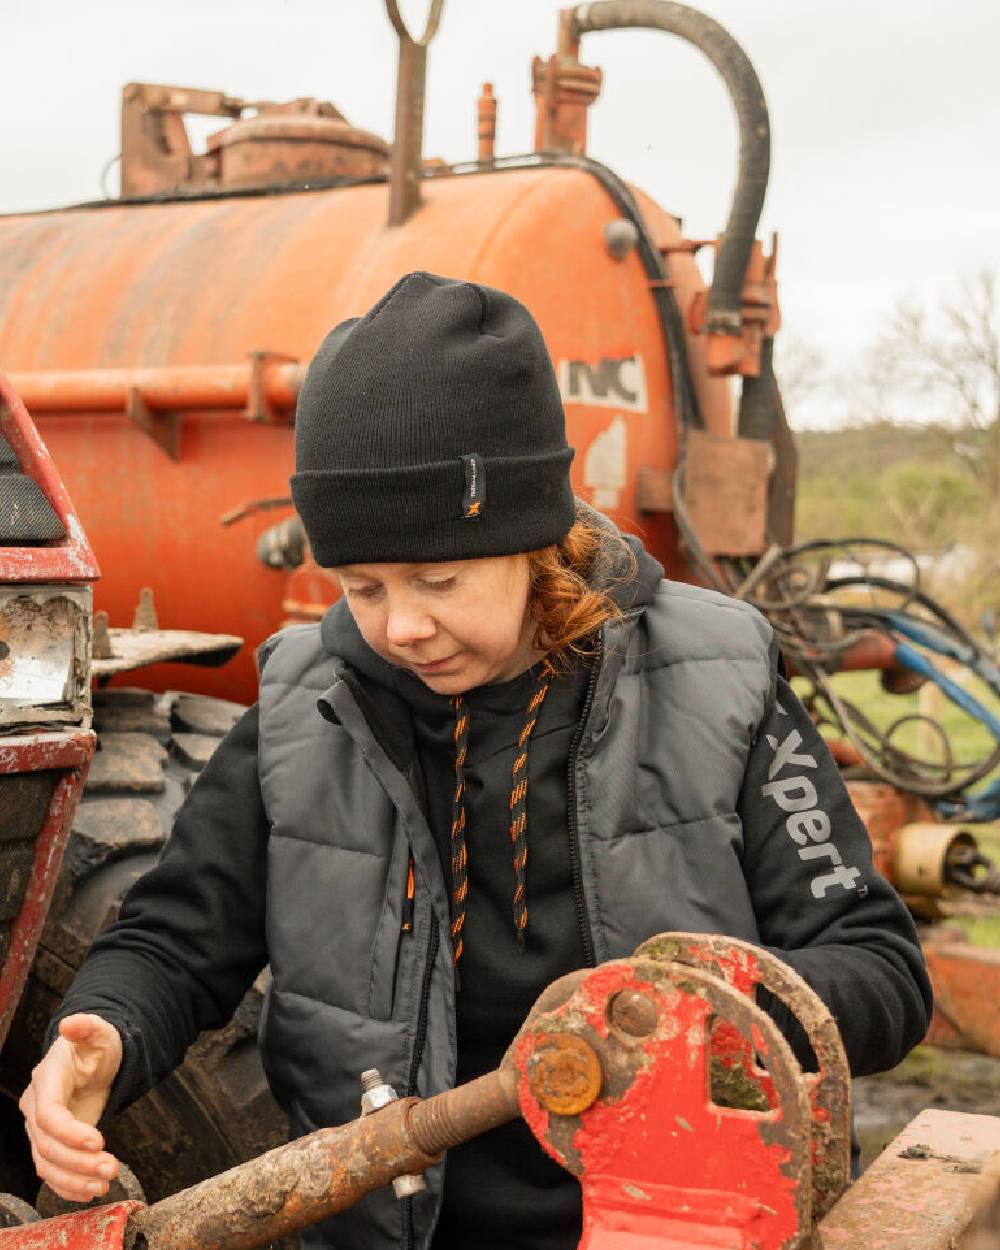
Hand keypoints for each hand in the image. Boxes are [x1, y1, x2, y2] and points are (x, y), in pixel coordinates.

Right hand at [19, 1014, 122, 1201]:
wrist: (93, 1061)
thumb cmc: (96, 1046)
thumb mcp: (98, 1032)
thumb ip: (87, 1027)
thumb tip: (71, 1024)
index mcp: (46, 1080)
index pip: (49, 1115)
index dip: (70, 1132)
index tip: (99, 1142)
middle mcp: (36, 1107)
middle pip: (48, 1145)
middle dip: (78, 1162)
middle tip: (111, 1169)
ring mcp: (41, 1129)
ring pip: (47, 1164)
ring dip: (74, 1179)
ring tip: (105, 1184)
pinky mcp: (52, 1143)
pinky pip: (51, 1171)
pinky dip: (68, 1186)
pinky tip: (90, 1192)